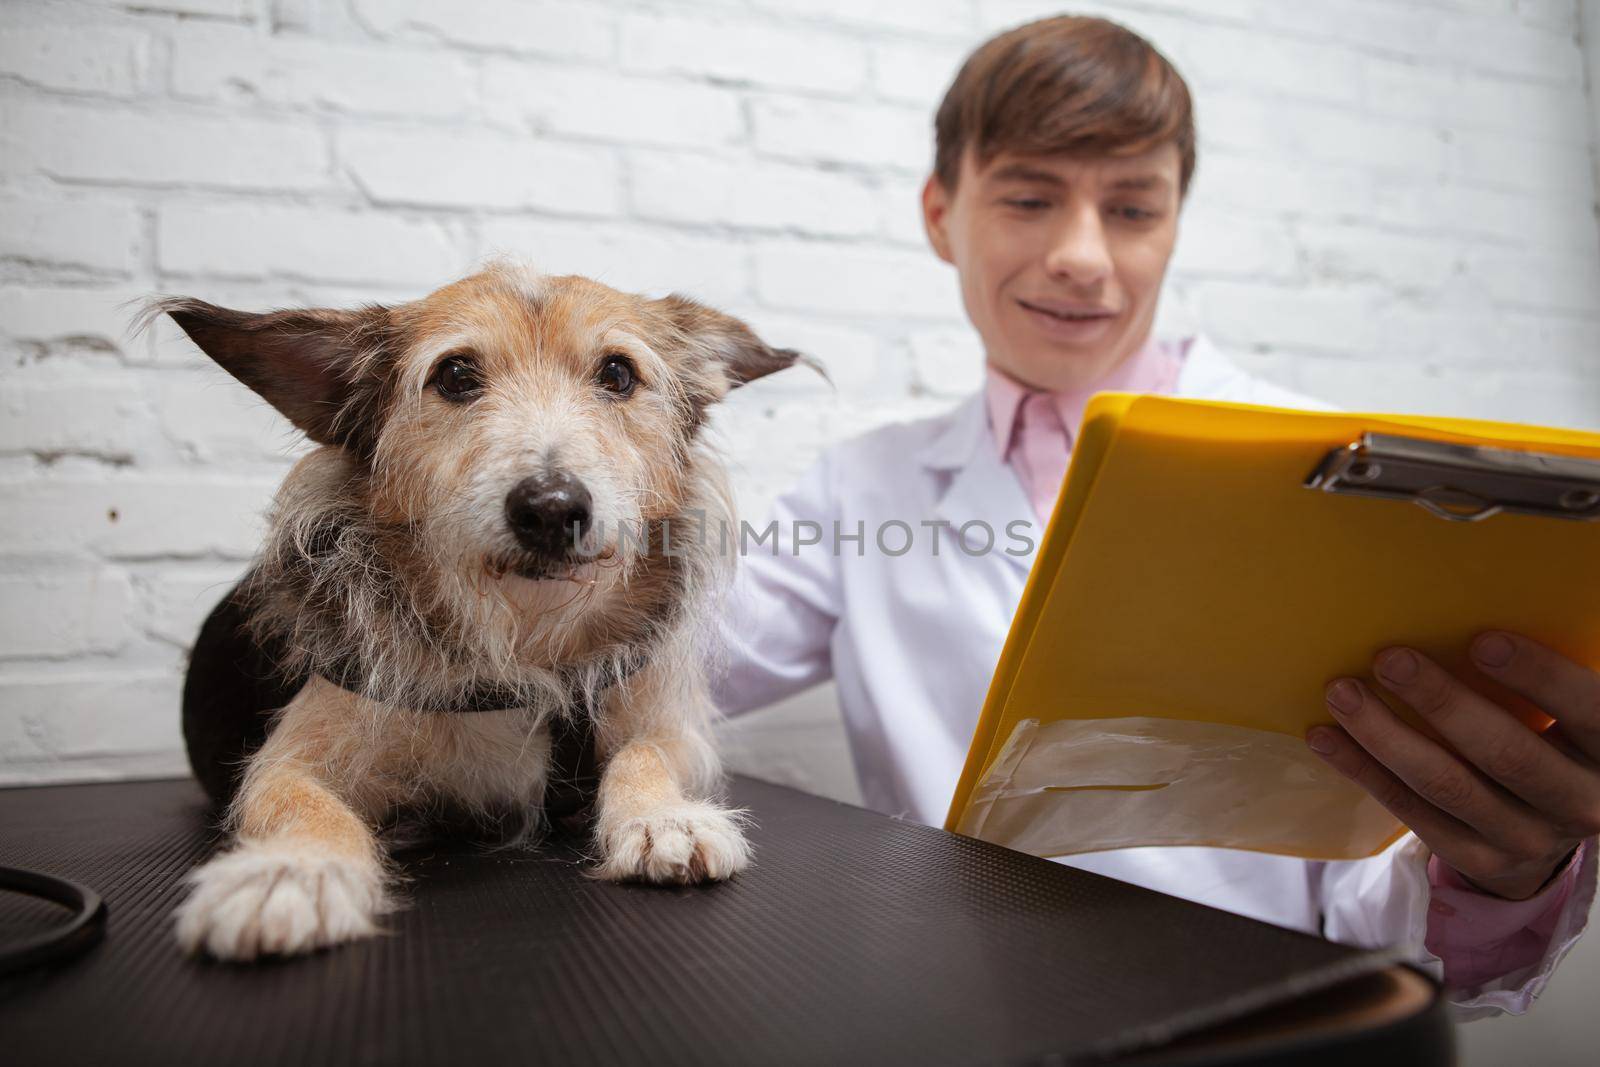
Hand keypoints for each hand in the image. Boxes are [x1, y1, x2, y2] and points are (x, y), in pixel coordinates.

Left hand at [1306, 632, 1599, 900]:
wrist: (1550, 827)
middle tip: (1388, 659)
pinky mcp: (1478, 858)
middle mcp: (1580, 802)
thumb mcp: (1570, 713)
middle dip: (1442, 702)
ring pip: (1447, 785)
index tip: (1481, 640)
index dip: (1538, 676)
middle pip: (1505, 753)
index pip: (1588, 710)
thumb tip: (1470, 601)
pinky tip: (1327, 737)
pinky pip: (1412, 811)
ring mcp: (1527, 838)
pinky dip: (1365, 770)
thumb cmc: (1553, 738)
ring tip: (1342, 692)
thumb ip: (1542, 677)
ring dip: (1386, 736)